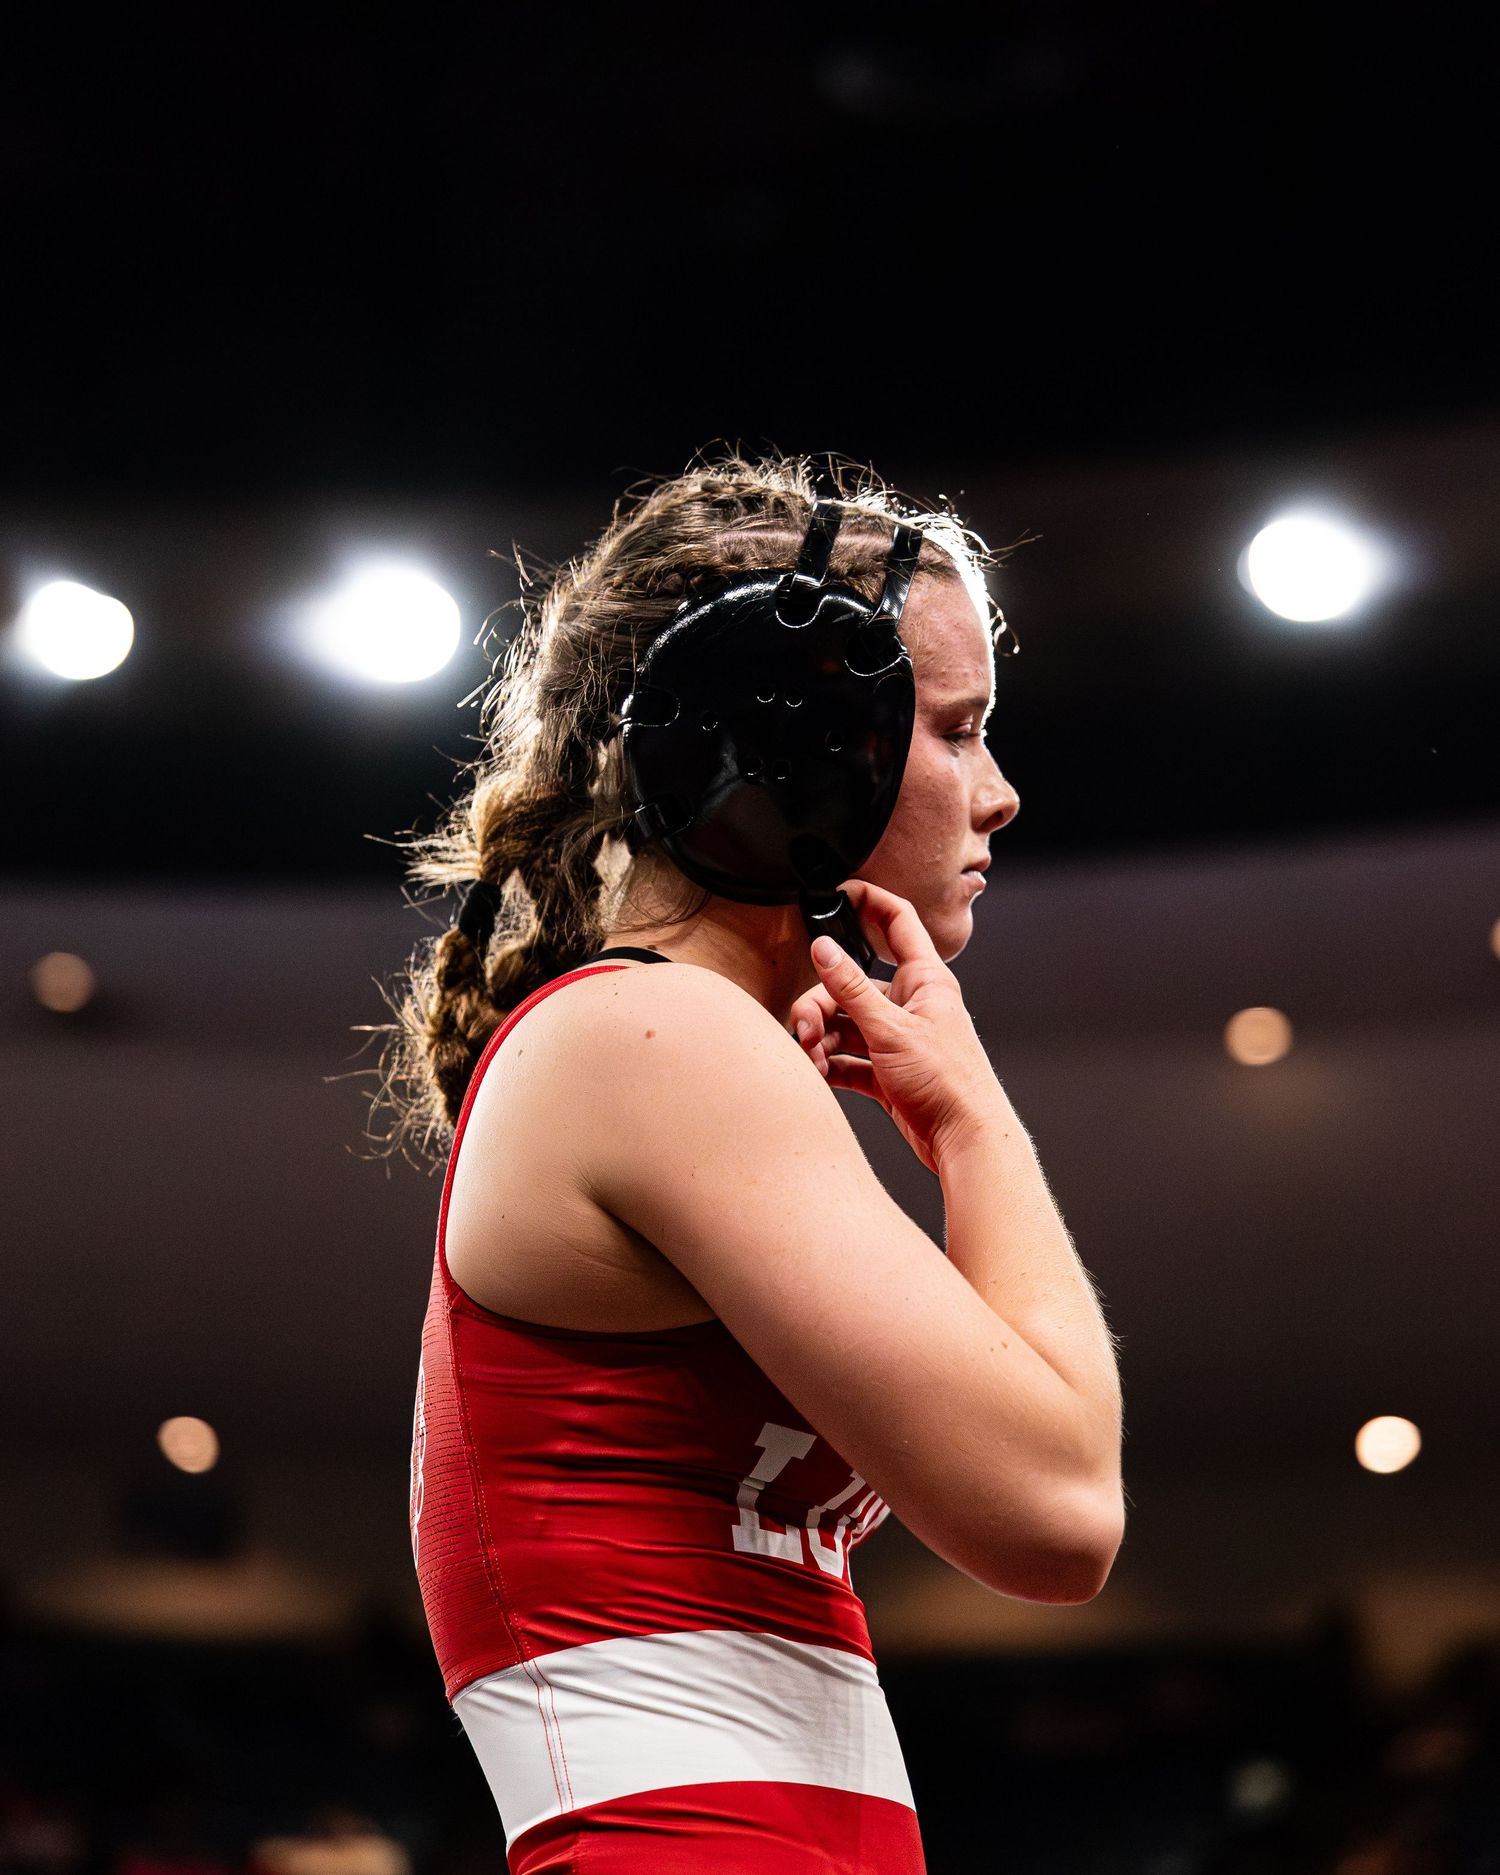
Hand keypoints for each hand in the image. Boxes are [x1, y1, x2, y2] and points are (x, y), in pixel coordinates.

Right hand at [788, 877, 998, 1174]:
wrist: (966, 1139)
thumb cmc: (950, 1082)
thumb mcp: (891, 1029)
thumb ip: (851, 989)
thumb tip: (823, 950)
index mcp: (924, 980)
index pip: (897, 921)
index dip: (868, 900)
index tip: (837, 892)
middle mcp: (911, 1004)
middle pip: (852, 985)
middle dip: (821, 1005)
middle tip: (805, 1028)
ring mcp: (898, 1038)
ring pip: (845, 1024)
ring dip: (822, 1040)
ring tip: (811, 1059)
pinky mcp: (888, 1072)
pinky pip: (848, 1059)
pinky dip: (831, 1065)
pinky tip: (820, 1075)